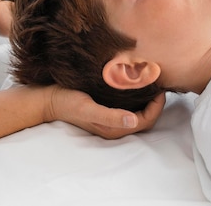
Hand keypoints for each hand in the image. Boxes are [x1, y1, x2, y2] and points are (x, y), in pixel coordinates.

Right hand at [46, 86, 165, 138]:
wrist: (49, 98)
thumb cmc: (68, 103)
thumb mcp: (88, 109)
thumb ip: (111, 116)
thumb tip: (133, 121)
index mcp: (114, 129)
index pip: (146, 121)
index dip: (157, 106)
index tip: (161, 88)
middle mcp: (115, 125)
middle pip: (145, 117)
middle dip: (156, 103)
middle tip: (160, 83)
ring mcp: (111, 116)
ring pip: (138, 110)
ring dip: (148, 99)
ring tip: (152, 81)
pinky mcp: (107, 107)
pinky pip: (129, 104)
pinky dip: (138, 95)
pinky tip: (137, 82)